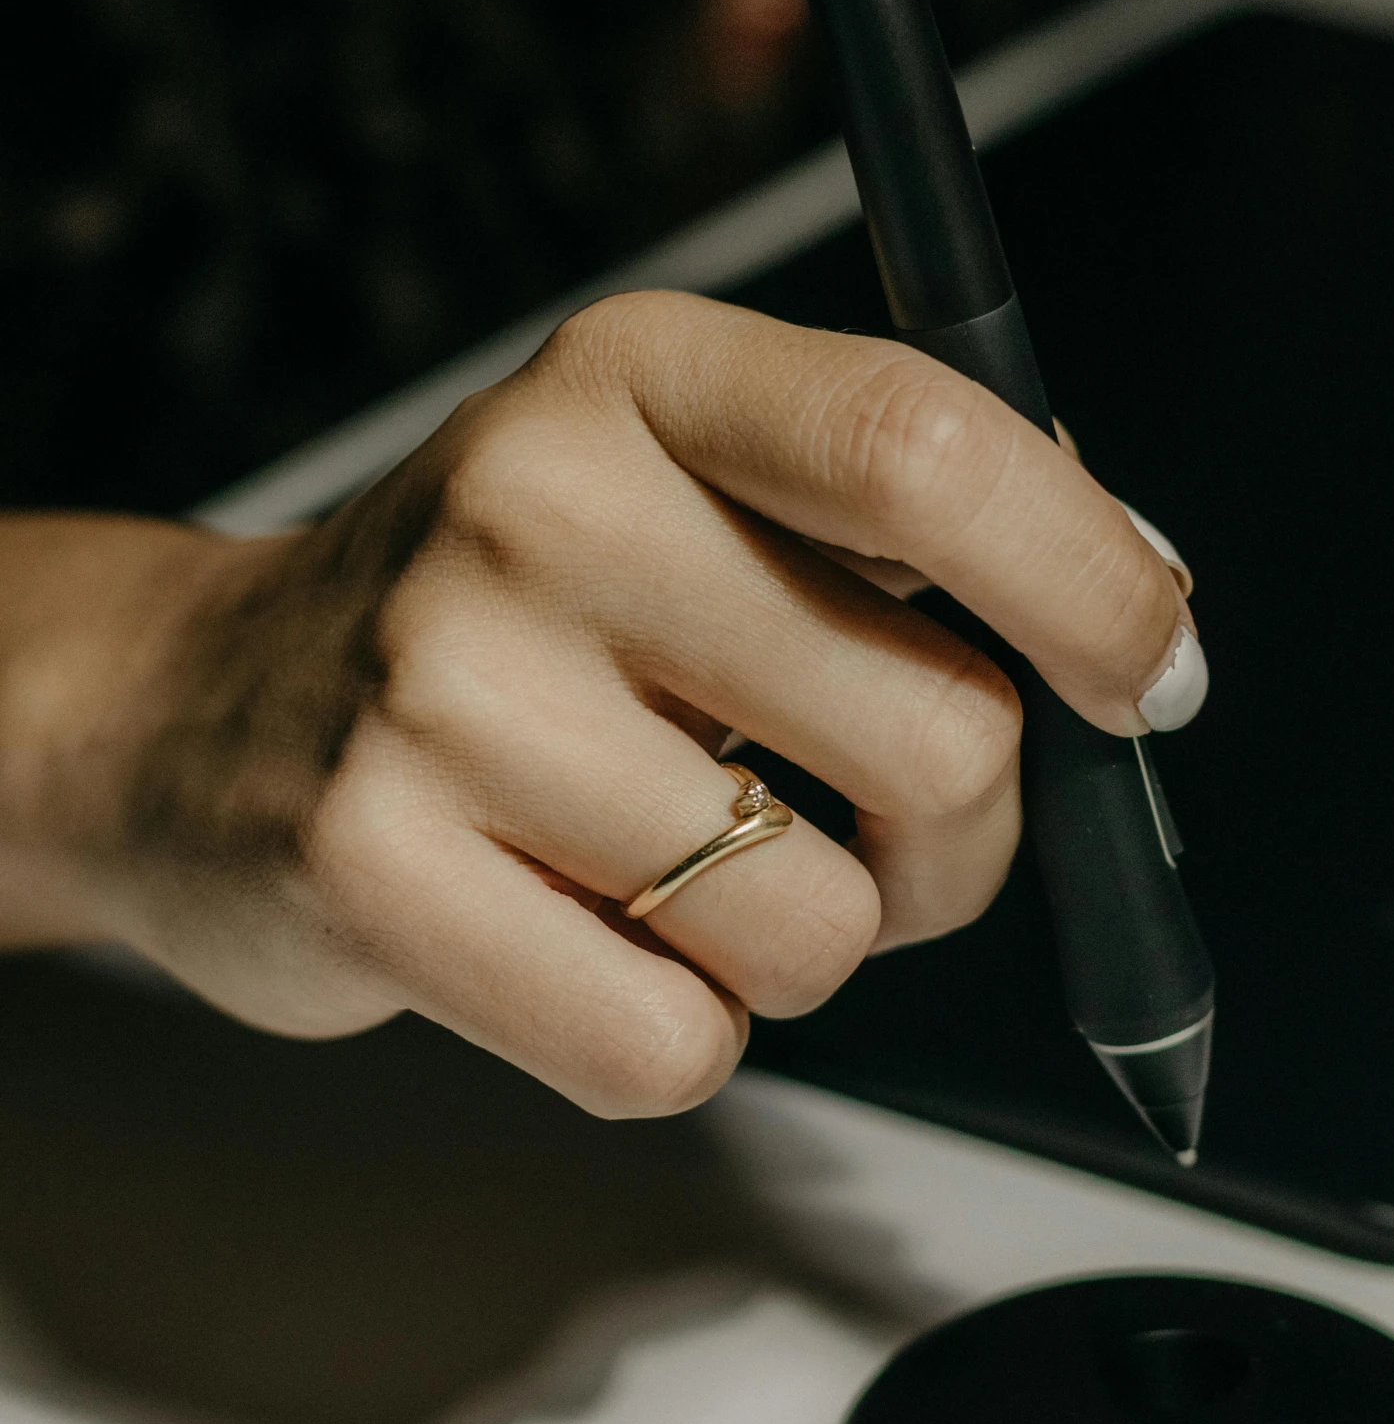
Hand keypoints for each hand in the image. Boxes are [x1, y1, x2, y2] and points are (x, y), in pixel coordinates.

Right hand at [0, 292, 1199, 1115]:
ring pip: (824, 933)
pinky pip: (676, 1047)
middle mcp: (539, 504)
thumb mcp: (686, 482)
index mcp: (644, 376)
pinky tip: (586, 939)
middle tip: (888, 828)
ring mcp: (445, 691)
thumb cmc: (517, 615)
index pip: (928, 447)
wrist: (213, 713)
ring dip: (809, 947)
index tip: (1150, 683)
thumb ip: (896, 523)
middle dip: (967, 841)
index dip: (1095, 588)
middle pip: (942, 739)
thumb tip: (1138, 603)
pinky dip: (678, 1034)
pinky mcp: (374, 869)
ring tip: (683, 871)